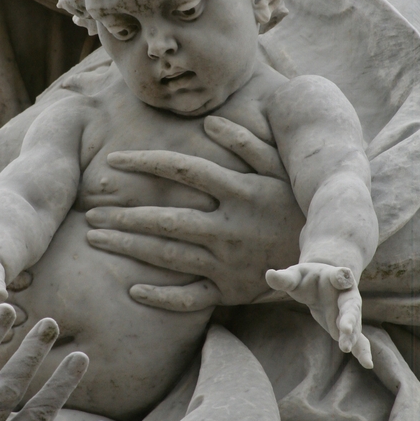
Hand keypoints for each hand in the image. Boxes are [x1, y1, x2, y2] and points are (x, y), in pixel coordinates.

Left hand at [85, 116, 303, 310]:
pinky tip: (131, 288)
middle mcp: (230, 227)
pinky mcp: (231, 291)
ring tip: (95, 238)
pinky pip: (190, 298)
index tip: (113, 160)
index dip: (145, 162)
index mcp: (240, 192)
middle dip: (123, 215)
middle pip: (165, 219)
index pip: (182, 171)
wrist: (329, 258)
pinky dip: (160, 297)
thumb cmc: (297, 203)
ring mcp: (228, 263)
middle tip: (90, 211)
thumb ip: (248, 143)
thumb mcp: (281, 168)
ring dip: (128, 248)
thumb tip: (210, 122)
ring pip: (168, 256)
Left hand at [266, 262, 372, 367]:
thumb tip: (269, 274)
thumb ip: (284, 277)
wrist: (321, 283)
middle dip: (349, 317)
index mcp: (335, 277)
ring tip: (347, 349)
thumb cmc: (307, 278)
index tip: (343, 276)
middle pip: (350, 306)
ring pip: (355, 325)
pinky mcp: (347, 327)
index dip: (342, 276)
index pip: (340, 275)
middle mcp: (347, 295)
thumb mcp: (294, 275)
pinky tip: (367, 364)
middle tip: (345, 329)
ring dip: (352, 338)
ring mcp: (349, 312)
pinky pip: (358, 340)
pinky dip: (362, 351)